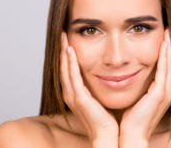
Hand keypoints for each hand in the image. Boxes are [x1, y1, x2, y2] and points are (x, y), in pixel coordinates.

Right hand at [60, 32, 118, 146]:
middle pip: (63, 67)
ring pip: (65, 69)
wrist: (107, 135)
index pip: (67, 70)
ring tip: (63, 37)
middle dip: (62, 49)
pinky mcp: (79, 98)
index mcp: (74, 93)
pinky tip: (70, 51)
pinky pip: (73, 77)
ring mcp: (73, 96)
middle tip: (62, 34)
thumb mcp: (98, 98)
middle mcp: (70, 94)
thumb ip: (95, 87)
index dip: (66, 55)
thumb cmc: (105, 119)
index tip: (68, 40)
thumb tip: (103, 74)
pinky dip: (70, 63)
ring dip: (64, 52)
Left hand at [119, 29, 170, 147]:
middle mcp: (165, 91)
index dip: (163, 54)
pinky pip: (164, 71)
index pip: (163, 68)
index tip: (161, 39)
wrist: (129, 135)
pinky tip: (164, 45)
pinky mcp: (160, 94)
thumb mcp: (133, 98)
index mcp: (158, 92)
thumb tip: (124, 76)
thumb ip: (134, 87)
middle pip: (169, 64)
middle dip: (168, 48)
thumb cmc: (129, 119)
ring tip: (167, 34)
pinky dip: (165, 57)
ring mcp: (164, 93)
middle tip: (167, 32)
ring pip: (169, 65)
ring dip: (168, 48)